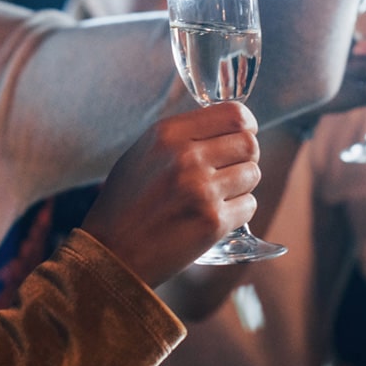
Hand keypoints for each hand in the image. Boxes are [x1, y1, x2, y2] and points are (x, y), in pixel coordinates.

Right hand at [79, 103, 259, 288]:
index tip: (244, 134)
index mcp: (167, 133)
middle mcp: (186, 156)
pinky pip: (249, 206)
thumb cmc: (125, 200)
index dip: (246, 125)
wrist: (113, 250)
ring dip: (240, 185)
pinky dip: (237, 212)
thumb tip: (224, 129)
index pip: (234, 114)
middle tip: (228, 170)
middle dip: (244, 157)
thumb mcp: (143, 152)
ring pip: (253, 174)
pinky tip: (211, 216)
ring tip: (214, 195)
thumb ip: (181, 136)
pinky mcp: (213, 222)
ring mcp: (202, 189)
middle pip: (249, 144)